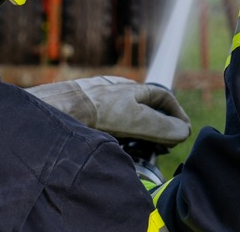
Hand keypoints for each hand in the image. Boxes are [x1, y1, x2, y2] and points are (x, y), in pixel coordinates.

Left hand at [27, 76, 190, 145]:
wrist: (57, 108)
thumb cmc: (95, 110)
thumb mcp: (136, 120)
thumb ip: (161, 126)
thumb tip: (183, 132)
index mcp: (130, 88)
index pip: (162, 97)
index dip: (175, 114)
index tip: (182, 130)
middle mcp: (114, 90)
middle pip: (143, 108)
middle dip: (156, 127)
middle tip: (160, 146)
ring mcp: (96, 99)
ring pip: (123, 117)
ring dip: (135, 134)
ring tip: (136, 151)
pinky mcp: (80, 111)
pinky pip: (103, 124)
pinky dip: (113, 136)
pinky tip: (110, 147)